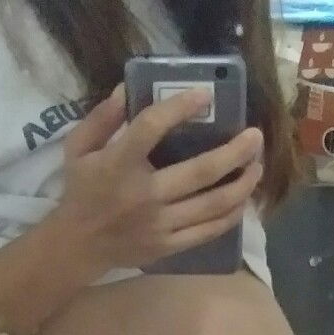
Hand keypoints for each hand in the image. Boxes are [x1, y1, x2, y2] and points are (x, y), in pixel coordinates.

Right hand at [55, 85, 263, 277]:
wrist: (77, 246)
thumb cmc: (80, 191)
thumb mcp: (78, 148)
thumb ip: (101, 118)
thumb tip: (127, 88)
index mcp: (119, 164)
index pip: (152, 128)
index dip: (180, 107)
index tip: (205, 95)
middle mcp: (144, 194)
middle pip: (200, 172)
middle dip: (234, 153)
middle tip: (255, 136)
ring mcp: (159, 224)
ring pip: (212, 204)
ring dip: (241, 184)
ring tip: (257, 166)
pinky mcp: (168, 245)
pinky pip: (207, 231)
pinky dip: (231, 216)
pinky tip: (243, 200)